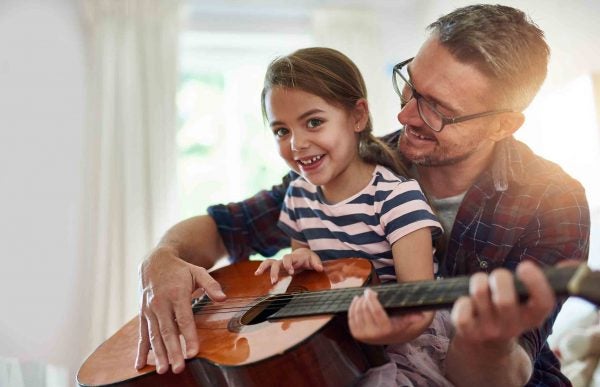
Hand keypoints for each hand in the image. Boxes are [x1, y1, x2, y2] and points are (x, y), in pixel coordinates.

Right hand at [135, 246, 226, 373]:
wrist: (155, 262)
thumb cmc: (181, 270)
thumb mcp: (198, 272)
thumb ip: (211, 285)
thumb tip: (223, 298)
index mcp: (177, 294)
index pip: (184, 319)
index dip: (188, 336)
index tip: (193, 353)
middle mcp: (161, 304)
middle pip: (168, 331)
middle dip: (173, 351)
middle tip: (178, 368)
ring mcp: (150, 310)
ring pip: (154, 335)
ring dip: (158, 354)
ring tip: (162, 370)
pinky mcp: (143, 315)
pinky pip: (142, 334)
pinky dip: (141, 350)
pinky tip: (140, 365)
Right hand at [254, 247, 322, 283]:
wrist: (304, 254)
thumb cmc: (309, 258)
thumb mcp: (314, 260)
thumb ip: (317, 264)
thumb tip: (320, 269)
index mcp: (294, 257)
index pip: (288, 258)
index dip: (288, 264)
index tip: (291, 272)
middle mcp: (285, 260)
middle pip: (276, 262)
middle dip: (274, 271)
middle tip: (274, 281)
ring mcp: (280, 263)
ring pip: (269, 262)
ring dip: (264, 268)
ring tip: (257, 274)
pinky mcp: (277, 267)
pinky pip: (268, 266)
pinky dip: (262, 269)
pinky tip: (256, 274)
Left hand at [348, 288, 426, 344]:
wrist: (389, 337)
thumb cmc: (398, 324)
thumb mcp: (406, 320)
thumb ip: (413, 317)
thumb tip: (422, 315)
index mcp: (385, 330)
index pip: (376, 311)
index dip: (371, 299)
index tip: (370, 290)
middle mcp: (373, 334)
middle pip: (365, 310)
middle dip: (365, 298)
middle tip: (368, 292)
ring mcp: (363, 335)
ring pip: (357, 312)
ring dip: (358, 301)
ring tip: (363, 296)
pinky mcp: (356, 334)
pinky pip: (351, 317)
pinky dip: (352, 307)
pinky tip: (356, 300)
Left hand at [451, 260, 554, 355]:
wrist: (487, 345)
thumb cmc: (509, 310)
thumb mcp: (528, 301)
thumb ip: (543, 283)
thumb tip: (571, 264)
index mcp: (533, 316)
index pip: (543, 303)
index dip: (536, 283)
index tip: (525, 266)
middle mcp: (513, 326)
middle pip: (505, 300)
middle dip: (499, 278)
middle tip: (498, 275)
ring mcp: (489, 330)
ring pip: (480, 295)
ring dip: (479, 280)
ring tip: (481, 282)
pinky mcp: (468, 332)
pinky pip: (461, 312)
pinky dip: (462, 301)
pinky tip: (467, 301)